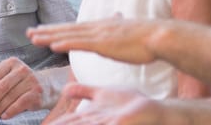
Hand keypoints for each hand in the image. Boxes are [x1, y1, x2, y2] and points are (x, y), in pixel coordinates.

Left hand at [0, 57, 53, 119]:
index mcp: (11, 63)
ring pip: (10, 96)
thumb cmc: (20, 84)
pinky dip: (10, 111)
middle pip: (1, 86)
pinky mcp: (37, 92)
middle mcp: (21, 69)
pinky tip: (3, 116)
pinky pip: (20, 103)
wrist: (46, 87)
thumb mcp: (6, 80)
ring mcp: (31, 80)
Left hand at [27, 16, 165, 64]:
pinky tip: (53, 46)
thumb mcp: (127, 27)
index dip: (57, 28)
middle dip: (46, 31)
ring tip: (33, 39)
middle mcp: (96, 28)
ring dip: (49, 37)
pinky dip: (65, 44)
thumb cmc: (146, 36)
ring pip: (68, 36)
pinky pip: (80, 44)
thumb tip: (117, 15)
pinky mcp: (103, 44)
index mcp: (101, 26)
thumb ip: (118, 23)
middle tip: (28, 32)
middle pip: (66, 29)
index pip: (74, 28)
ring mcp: (98, 35)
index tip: (43, 30)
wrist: (158, 35)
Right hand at [48, 84, 163, 124]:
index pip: (68, 121)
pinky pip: (103, 124)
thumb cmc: (131, 104)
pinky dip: (92, 123)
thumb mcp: (102, 95)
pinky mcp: (119, 121)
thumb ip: (84, 92)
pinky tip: (87, 121)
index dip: (55, 123)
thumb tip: (65, 90)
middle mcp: (98, 122)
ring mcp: (108, 123)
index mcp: (92, 116)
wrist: (155, 110)